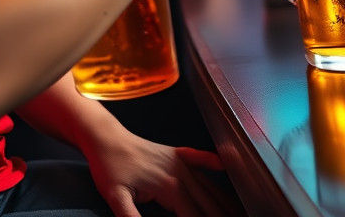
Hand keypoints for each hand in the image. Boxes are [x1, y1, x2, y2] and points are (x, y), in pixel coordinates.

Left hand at [83, 125, 236, 216]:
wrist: (103, 136)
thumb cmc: (107, 166)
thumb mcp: (116, 197)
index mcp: (169, 187)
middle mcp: (179, 173)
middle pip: (209, 205)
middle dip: (222, 216)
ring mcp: (178, 162)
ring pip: (209, 186)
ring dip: (225, 202)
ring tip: (241, 211)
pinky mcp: (174, 153)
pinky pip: (199, 158)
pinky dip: (212, 163)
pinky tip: (224, 166)